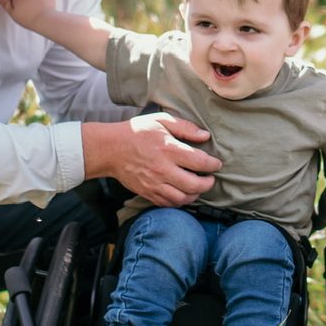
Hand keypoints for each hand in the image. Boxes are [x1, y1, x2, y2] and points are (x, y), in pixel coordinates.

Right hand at [85, 113, 221, 206]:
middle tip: (210, 178)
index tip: (216, 164)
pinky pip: (168, 203)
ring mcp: (154, 184)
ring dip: (195, 195)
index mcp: (168, 149)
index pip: (199, 162)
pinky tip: (182, 192)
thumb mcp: (161, 121)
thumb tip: (205, 136)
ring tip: (197, 187)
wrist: (110, 149)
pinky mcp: (147, 193)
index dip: (212, 165)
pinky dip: (179, 201)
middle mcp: (162, 169)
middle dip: (208, 184)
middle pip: (194, 185)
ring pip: (182, 198)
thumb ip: (185, 127)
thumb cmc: (137, 132)